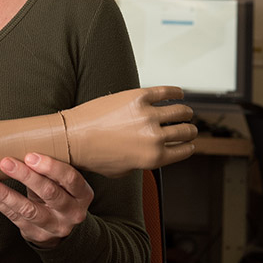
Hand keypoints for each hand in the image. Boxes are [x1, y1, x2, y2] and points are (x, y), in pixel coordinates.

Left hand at [0, 152, 93, 247]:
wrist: (63, 228)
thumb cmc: (61, 194)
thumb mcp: (64, 183)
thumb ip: (50, 169)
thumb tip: (18, 143)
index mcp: (82, 195)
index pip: (71, 179)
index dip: (51, 167)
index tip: (30, 155)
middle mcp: (72, 212)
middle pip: (50, 193)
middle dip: (26, 176)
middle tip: (6, 162)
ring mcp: (55, 226)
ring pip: (29, 210)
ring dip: (7, 194)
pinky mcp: (36, 234)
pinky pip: (15, 218)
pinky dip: (0, 203)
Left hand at [61, 86, 197, 176]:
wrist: (72, 136)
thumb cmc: (93, 154)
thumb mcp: (124, 171)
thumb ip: (143, 163)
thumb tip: (151, 154)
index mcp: (154, 157)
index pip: (185, 150)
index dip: (188, 146)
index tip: (189, 142)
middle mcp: (154, 137)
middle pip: (186, 130)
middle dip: (189, 129)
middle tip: (187, 126)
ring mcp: (147, 115)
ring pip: (180, 110)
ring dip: (185, 111)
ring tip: (184, 111)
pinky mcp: (137, 96)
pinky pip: (165, 91)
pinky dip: (175, 91)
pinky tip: (178, 92)